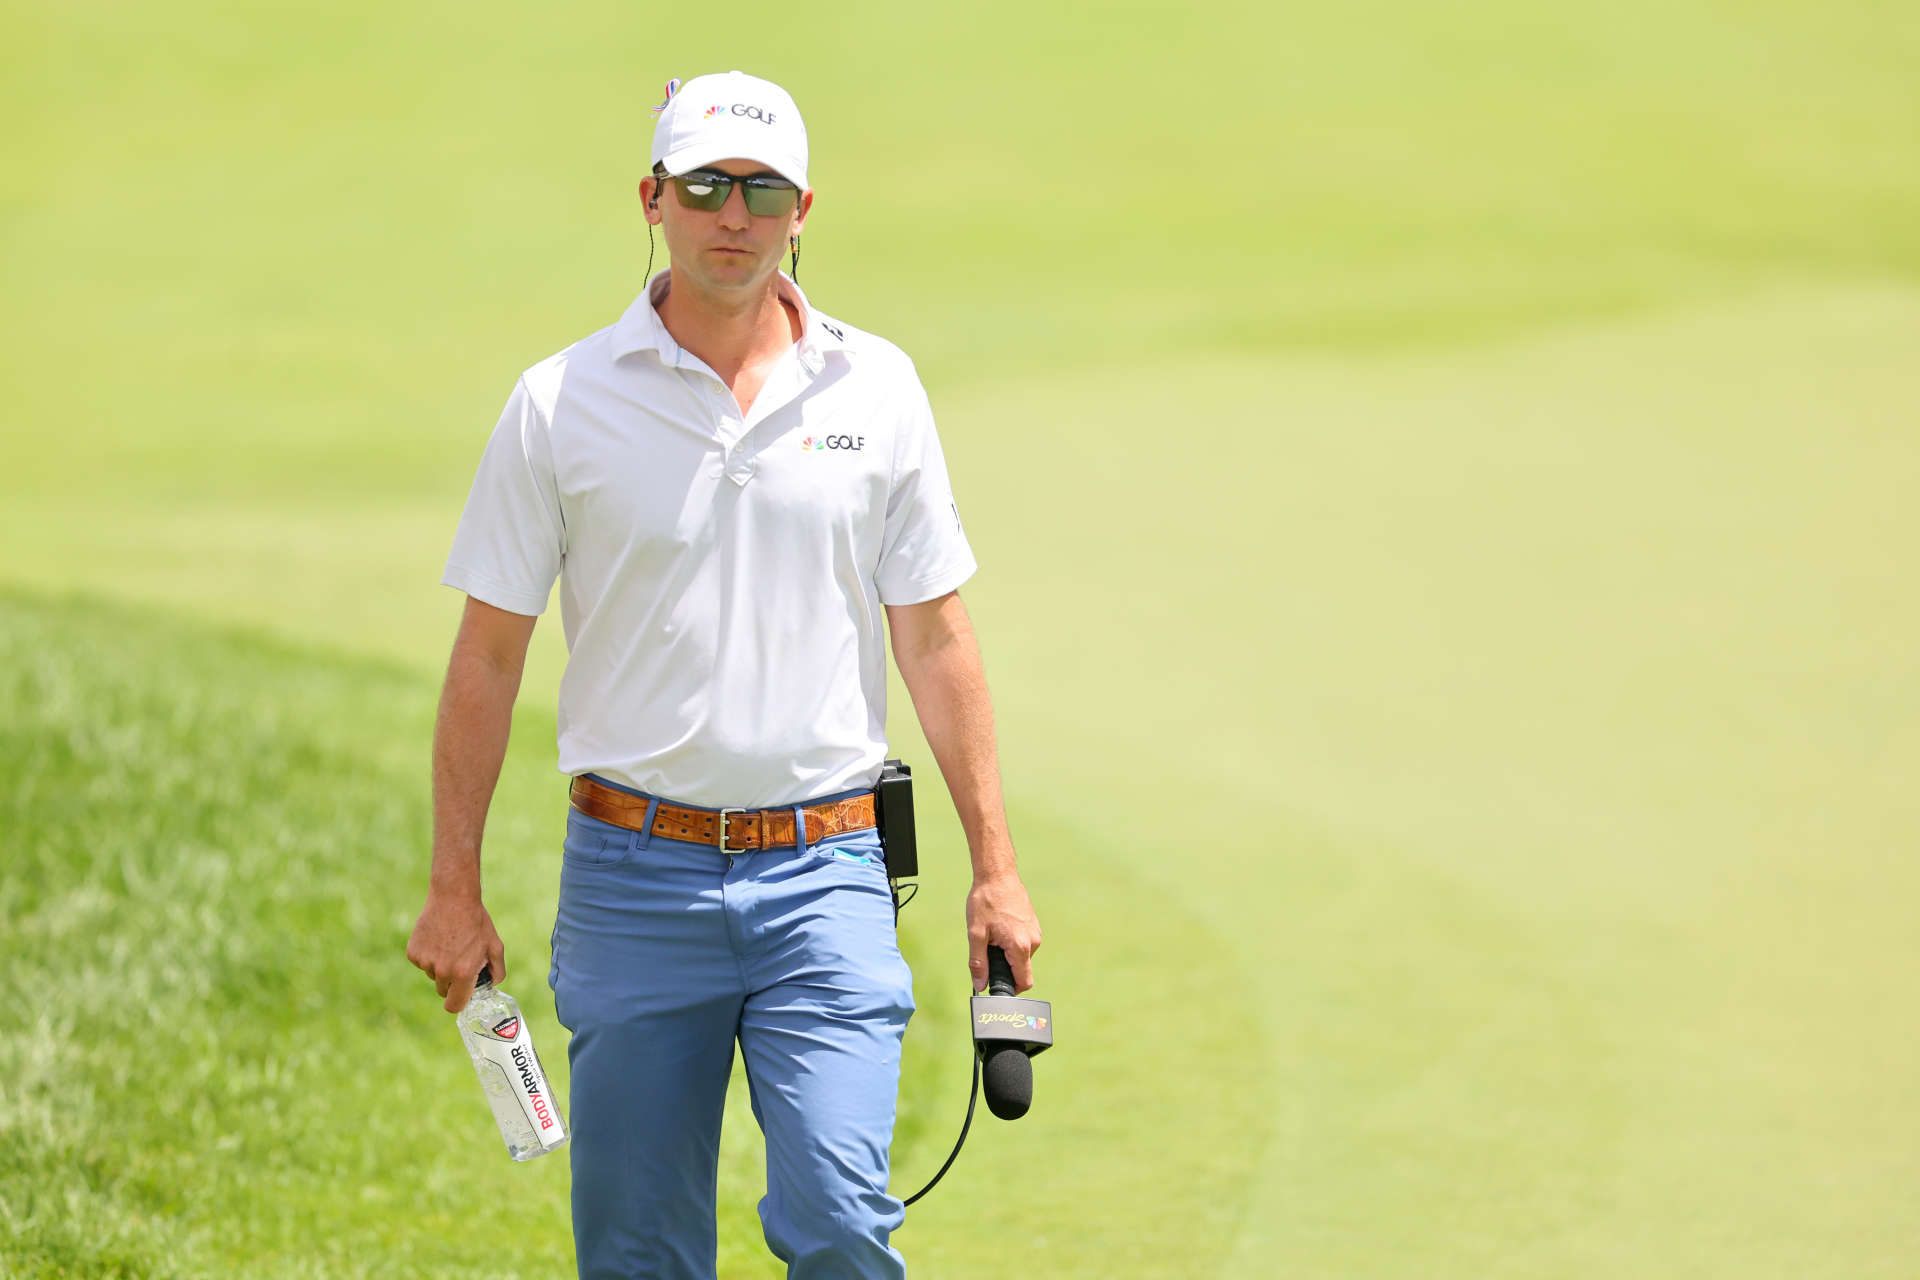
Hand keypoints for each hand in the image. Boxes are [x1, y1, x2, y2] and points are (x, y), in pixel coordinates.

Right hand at [405, 890, 505, 1012]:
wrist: (453, 898)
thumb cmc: (477, 923)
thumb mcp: (495, 947)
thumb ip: (497, 972)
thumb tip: (489, 986)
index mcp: (462, 973)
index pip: (454, 1006)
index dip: (458, 1002)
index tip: (461, 995)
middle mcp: (441, 971)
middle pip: (443, 990)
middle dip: (452, 981)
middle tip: (460, 960)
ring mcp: (425, 962)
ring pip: (433, 975)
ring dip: (440, 966)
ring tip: (450, 944)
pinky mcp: (413, 953)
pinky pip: (422, 963)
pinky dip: (429, 955)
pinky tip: (438, 939)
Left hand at [966, 871, 1041, 992]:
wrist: (997, 874)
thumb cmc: (986, 901)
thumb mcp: (976, 933)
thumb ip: (978, 962)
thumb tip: (979, 985)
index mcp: (1020, 946)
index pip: (1024, 982)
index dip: (1010, 989)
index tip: (996, 985)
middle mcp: (1033, 941)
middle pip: (1021, 969)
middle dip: (1005, 968)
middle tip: (987, 951)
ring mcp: (1035, 932)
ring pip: (1022, 956)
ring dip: (1007, 954)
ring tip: (992, 935)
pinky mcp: (1033, 924)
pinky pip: (1024, 943)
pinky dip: (1012, 943)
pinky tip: (999, 927)